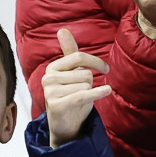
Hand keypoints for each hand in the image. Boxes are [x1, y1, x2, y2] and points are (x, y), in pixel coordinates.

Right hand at [43, 28, 111, 147]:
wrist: (66, 126)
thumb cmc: (71, 97)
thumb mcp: (72, 74)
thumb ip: (69, 53)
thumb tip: (62, 30)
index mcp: (52, 67)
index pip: (78, 56)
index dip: (95, 62)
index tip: (106, 69)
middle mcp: (48, 78)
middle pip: (85, 73)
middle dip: (90, 84)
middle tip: (82, 94)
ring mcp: (50, 92)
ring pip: (86, 85)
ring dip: (89, 94)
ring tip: (79, 101)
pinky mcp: (56, 105)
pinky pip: (82, 95)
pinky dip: (97, 94)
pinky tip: (107, 91)